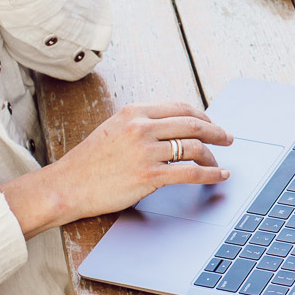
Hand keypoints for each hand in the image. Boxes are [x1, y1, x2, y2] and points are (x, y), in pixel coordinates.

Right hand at [6, 101, 234, 236]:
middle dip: (216, 131)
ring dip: (213, 156)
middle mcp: (141, 127)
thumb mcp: (114, 130)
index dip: (203, 115)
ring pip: (194, 147)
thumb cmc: (88, 163)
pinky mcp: (149, 175)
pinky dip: (211, 174)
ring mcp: (146, 151)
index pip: (180, 108)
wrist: (66, 186)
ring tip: (219, 163)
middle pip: (193, 124)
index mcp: (134, 112)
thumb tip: (173, 127)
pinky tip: (220, 176)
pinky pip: (191, 172)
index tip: (212, 123)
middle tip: (228, 138)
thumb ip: (141, 125)